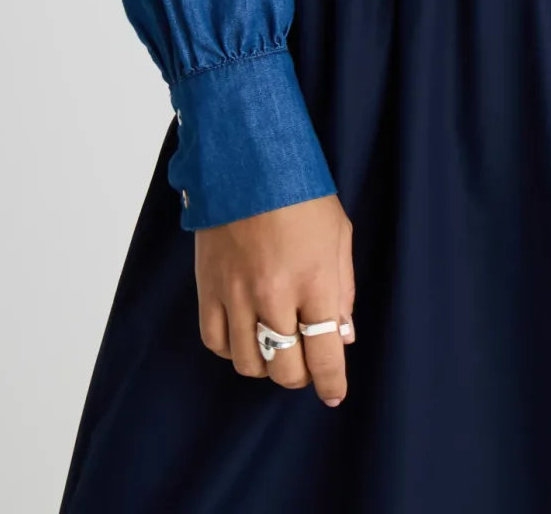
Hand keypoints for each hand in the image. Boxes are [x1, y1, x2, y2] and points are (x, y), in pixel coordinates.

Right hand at [195, 193, 355, 403]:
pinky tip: (246, 333)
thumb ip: (342, 288)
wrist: (246, 158)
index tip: (334, 393)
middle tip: (306, 360)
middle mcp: (274, 294)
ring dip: (267, 365)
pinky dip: (233, 349)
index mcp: (313, 279)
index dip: (331, 382)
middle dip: (301, 374)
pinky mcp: (208, 288)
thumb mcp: (338, 234)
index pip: (324, 353)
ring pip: (249, 364)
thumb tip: (341, 335)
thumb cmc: (299, 192)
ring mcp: (237, 294)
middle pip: (285, 368)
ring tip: (277, 345)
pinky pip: (217, 343)